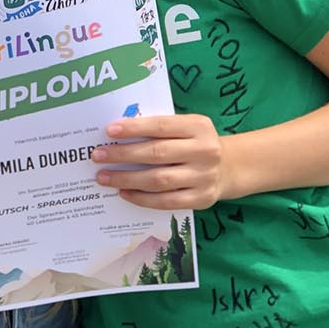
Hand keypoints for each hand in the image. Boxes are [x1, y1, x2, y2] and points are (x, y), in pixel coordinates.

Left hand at [91, 112, 225, 209]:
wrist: (230, 167)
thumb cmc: (196, 143)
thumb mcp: (187, 127)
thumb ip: (161, 128)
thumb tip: (118, 134)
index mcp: (198, 126)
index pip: (161, 126)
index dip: (135, 128)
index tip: (110, 130)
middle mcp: (204, 151)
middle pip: (157, 153)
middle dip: (123, 155)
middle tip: (98, 155)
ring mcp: (204, 177)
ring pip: (159, 180)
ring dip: (127, 179)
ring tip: (104, 177)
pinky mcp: (201, 199)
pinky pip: (166, 201)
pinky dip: (142, 198)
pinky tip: (124, 193)